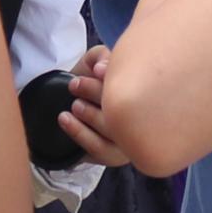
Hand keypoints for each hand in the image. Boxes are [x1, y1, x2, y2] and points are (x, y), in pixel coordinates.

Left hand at [58, 43, 135, 169]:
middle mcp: (145, 118)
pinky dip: (79, 132)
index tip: (97, 70)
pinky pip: (101, 148)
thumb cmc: (90, 80)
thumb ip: (101, 57)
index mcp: (146, 91)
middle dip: (97, 93)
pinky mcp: (115, 156)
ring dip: (89, 115)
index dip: (118, 77)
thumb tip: (102, 68)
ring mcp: (132, 139)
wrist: (71, 105)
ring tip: (74, 104)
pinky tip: (65, 119)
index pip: (141, 85)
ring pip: (116, 131)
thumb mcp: (95, 61)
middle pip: (127, 108)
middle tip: (74, 85)